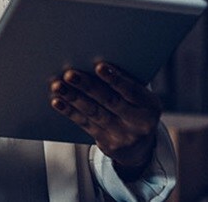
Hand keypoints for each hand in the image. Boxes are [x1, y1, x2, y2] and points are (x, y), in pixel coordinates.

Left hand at [48, 62, 161, 177]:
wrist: (140, 147)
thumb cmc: (135, 108)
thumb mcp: (140, 97)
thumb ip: (125, 82)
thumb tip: (93, 59)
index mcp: (150, 105)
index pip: (132, 91)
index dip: (115, 79)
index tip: (99, 66)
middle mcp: (139, 123)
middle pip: (110, 101)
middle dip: (88, 86)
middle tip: (70, 74)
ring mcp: (123, 136)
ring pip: (94, 113)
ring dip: (74, 98)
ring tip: (58, 86)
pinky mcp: (107, 144)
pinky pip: (85, 124)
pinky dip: (69, 111)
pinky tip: (57, 101)